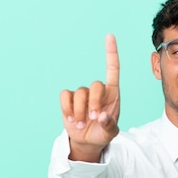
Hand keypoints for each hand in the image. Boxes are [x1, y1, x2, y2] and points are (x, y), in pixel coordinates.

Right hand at [60, 34, 119, 160]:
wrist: (88, 141)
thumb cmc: (102, 133)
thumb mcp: (110, 132)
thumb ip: (109, 126)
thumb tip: (102, 118)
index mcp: (112, 93)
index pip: (112, 69)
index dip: (111, 53)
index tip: (109, 36)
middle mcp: (98, 91)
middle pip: (95, 85)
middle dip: (94, 103)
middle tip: (94, 119)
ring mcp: (82, 94)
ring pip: (79, 93)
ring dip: (80, 111)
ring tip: (82, 124)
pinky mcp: (69, 99)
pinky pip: (65, 96)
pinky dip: (67, 109)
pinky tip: (71, 119)